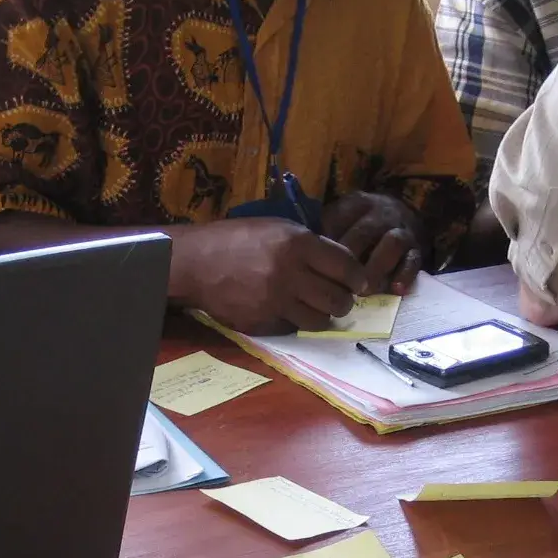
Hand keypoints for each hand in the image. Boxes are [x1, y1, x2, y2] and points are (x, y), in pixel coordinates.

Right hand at [174, 218, 368, 334]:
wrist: (196, 262)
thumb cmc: (238, 239)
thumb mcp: (277, 228)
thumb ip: (311, 245)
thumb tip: (342, 264)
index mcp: (297, 244)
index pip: (346, 266)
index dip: (358, 278)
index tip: (361, 283)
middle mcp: (290, 274)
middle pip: (338, 299)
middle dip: (344, 301)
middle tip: (340, 298)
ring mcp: (276, 301)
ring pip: (320, 321)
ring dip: (322, 315)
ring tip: (315, 307)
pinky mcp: (262, 322)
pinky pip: (293, 328)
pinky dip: (295, 322)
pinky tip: (287, 310)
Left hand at [321, 192, 421, 295]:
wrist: (406, 213)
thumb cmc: (362, 223)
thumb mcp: (343, 217)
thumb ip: (326, 231)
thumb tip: (306, 256)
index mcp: (357, 204)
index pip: (339, 218)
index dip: (328, 242)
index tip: (316, 263)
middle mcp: (381, 213)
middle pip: (365, 232)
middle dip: (351, 260)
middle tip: (337, 284)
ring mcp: (402, 230)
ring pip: (392, 244)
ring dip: (377, 268)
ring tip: (364, 291)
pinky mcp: (417, 249)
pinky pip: (414, 260)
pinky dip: (405, 275)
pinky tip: (395, 290)